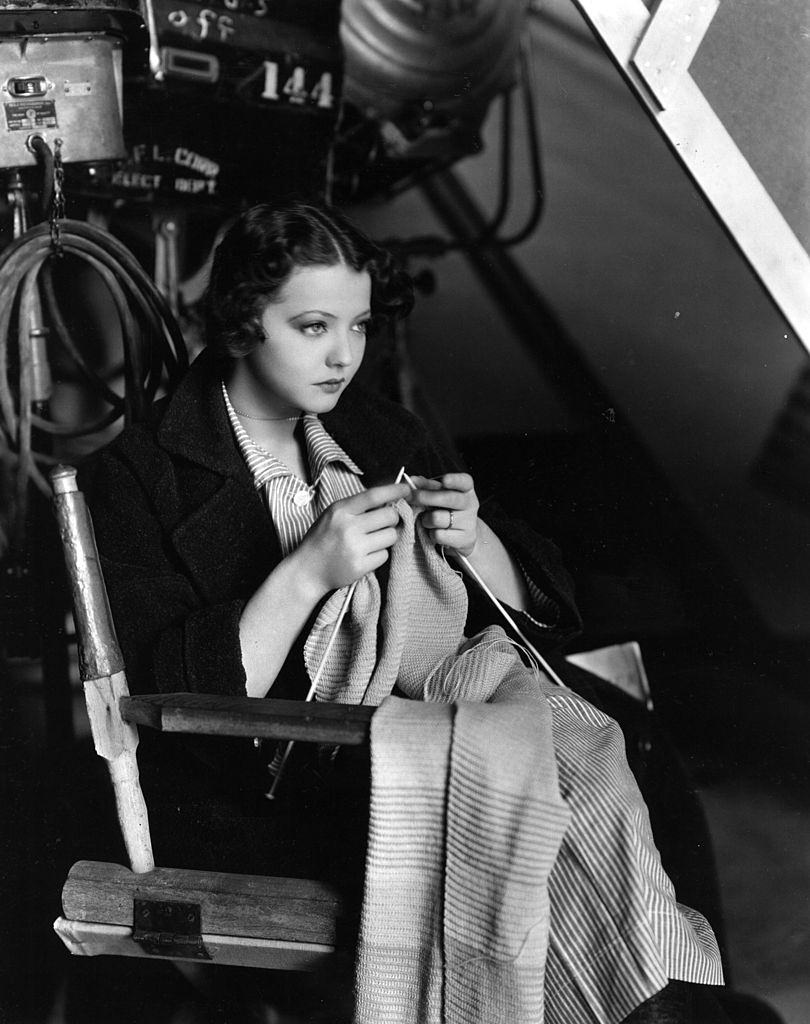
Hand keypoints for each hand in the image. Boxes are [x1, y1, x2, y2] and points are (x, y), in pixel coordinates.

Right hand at [294, 482, 410, 594]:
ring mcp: (355, 548)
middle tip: (384, 523)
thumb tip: (388, 498)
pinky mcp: (360, 566)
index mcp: (341, 510)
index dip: (394, 490)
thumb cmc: (322, 539)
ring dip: (387, 537)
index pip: (374, 495)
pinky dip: (379, 554)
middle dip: (392, 518)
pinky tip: (366, 555)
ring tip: (372, 540)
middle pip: (389, 516)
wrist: (307, 570)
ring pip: (391, 536)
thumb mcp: (333, 515)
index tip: (406, 489)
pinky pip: (384, 555)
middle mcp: (348, 527)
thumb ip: (357, 507)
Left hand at [407, 472, 478, 556]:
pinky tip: (433, 532)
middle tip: (410, 497)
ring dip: (425, 519)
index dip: (455, 480)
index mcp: (466, 489)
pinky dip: (430, 534)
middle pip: (449, 499)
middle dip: (425, 497)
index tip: (444, 480)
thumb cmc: (445, 509)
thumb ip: (425, 486)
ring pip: (437, 518)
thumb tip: (411, 480)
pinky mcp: (464, 539)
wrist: (461, 535)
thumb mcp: (438, 495)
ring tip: (426, 520)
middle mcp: (470, 504)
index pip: (464, 481)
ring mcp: (469, 522)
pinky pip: (439, 535)